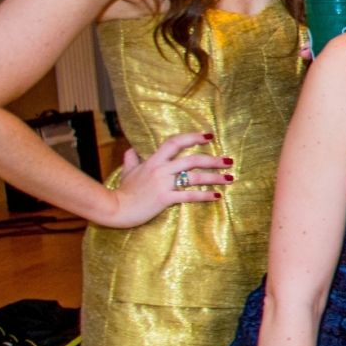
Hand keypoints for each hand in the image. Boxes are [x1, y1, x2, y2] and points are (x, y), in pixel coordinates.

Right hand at [107, 131, 231, 226]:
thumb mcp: (127, 171)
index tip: (209, 136)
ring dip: (215, 178)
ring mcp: (163, 184)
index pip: (175, 143)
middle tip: (229, 161)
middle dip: (213, 160)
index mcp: (153, 161)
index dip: (192, 137)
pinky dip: (205, 195)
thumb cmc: (124, 191)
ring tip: (230, 179)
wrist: (115, 208)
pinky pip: (189, 196)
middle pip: (192, 160)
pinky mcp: (164, 199)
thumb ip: (131, 159)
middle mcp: (160, 170)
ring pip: (194, 177)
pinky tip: (217, 196)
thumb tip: (131, 149)